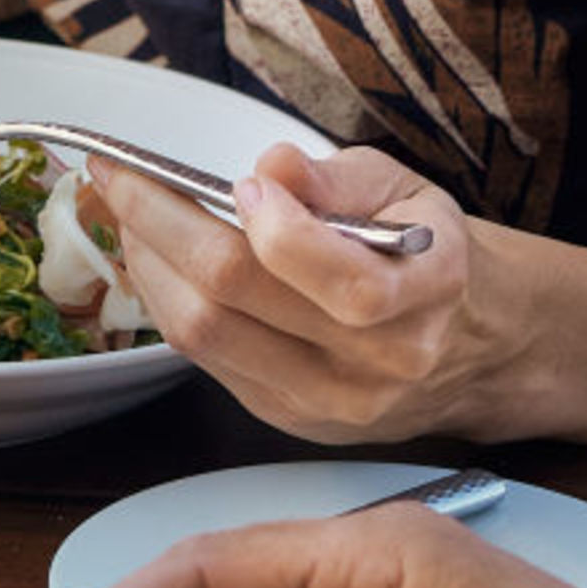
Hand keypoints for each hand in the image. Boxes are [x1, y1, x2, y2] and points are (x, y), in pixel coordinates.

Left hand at [96, 146, 521, 442]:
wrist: (464, 342)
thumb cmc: (423, 248)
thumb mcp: (402, 190)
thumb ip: (335, 180)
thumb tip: (269, 168)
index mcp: (427, 290)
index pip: (339, 278)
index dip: (275, 225)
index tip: (241, 182)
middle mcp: (381, 361)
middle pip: (238, 299)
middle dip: (162, 226)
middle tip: (121, 177)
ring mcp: (330, 401)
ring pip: (204, 335)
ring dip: (148, 265)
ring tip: (129, 213)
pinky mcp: (289, 419)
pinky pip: (204, 360)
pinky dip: (168, 302)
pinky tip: (158, 260)